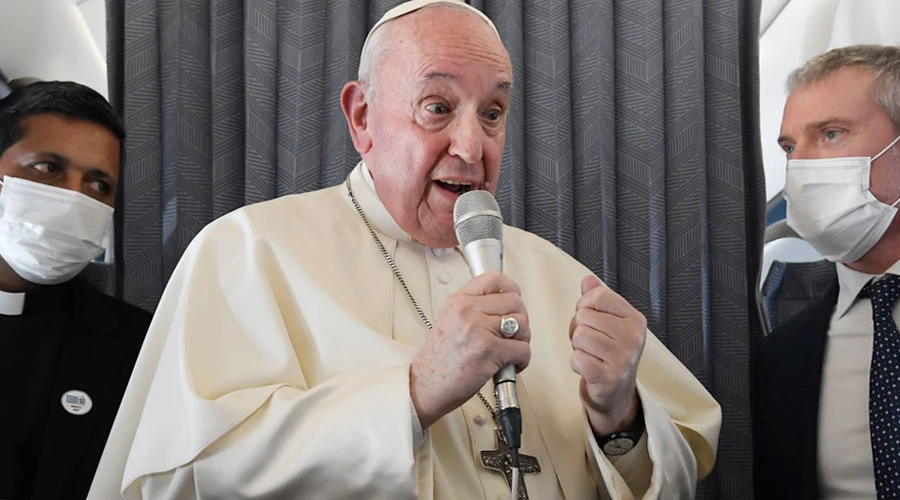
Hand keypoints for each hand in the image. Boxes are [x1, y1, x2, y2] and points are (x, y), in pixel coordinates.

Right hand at [410, 270, 530, 428]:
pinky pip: (522, 349)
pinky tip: (510, 365)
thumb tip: (504, 305)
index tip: (513, 302)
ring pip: (522, 324)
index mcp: (458, 301)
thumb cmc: (438, 360)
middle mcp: (468, 311)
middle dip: (520, 319)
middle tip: (513, 334)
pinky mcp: (489, 351)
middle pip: (515, 301)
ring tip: (511, 350)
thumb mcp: (449, 321)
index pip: (494, 278)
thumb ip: (473, 309)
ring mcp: (479, 330)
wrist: (425, 386)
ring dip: (522, 340)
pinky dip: (522, 360)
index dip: (511, 289)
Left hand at [569, 275, 646, 436]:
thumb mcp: (609, 322)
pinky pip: (577, 357)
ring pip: (579, 336)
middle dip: (578, 328)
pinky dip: (576, 363)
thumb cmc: (609, 353)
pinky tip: (588, 368)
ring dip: (577, 346)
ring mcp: (623, 357)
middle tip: (590, 343)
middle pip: (584, 316)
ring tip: (590, 354)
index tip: (590, 319)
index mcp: (635, 319)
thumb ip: (598, 299)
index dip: (584, 306)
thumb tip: (588, 280)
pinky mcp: (609, 377)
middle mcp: (633, 337)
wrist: (616, 394)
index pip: (597, 296)